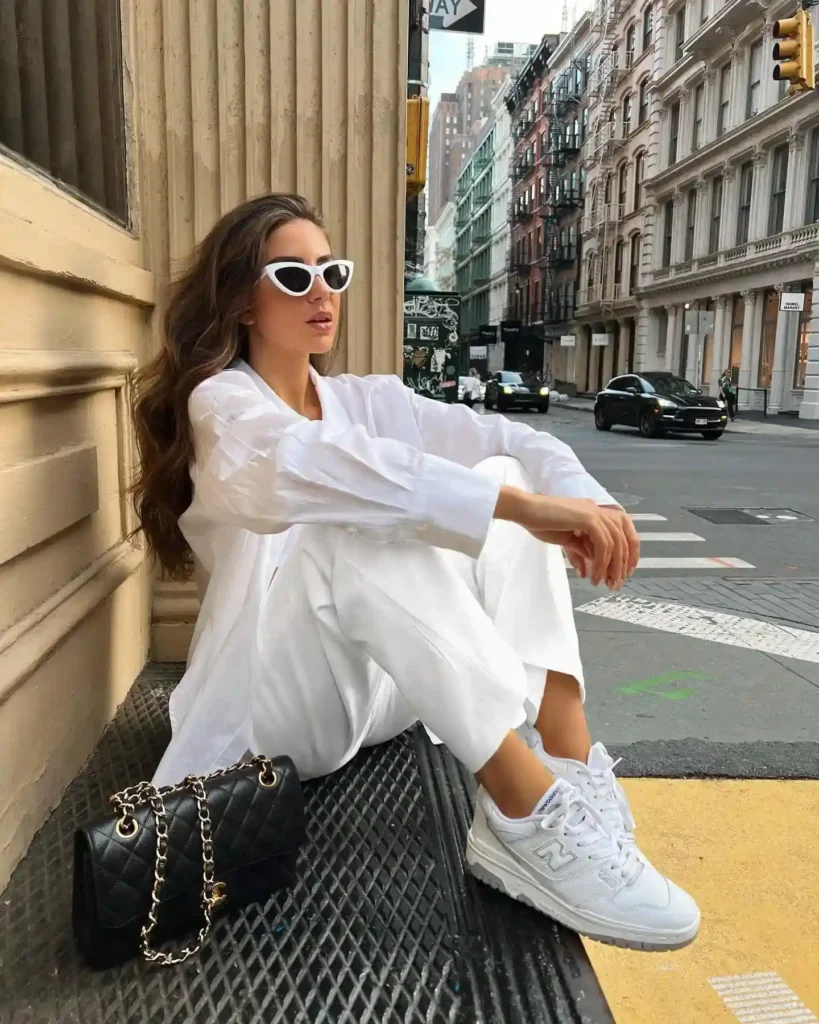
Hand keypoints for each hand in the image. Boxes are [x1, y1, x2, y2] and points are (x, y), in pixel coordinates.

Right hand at [494, 490, 638, 587]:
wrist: (526, 510)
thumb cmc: (541, 522)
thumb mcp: (567, 539)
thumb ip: (582, 549)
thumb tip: (592, 567)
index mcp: (595, 512)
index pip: (622, 532)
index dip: (628, 553)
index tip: (624, 573)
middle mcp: (599, 510)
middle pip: (623, 538)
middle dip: (621, 564)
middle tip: (615, 584)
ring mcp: (595, 512)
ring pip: (615, 543)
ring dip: (612, 567)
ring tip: (604, 583)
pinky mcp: (588, 518)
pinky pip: (603, 544)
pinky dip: (601, 563)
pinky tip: (594, 575)